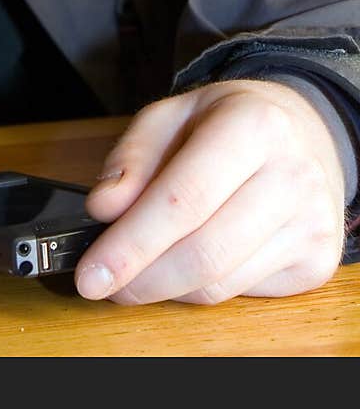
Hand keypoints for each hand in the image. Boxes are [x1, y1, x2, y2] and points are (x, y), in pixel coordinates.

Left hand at [74, 79, 346, 303]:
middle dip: (142, 278)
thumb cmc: (228, 122)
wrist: (303, 131)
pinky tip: (186, 265)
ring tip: (137, 273)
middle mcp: (292, 175)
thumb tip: (104, 209)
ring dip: (166, 289)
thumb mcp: (173, 115)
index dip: (131, 243)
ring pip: (221, 283)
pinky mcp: (318, 260)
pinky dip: (201, 289)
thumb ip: (132, 157)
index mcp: (253, 125)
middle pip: (204, 252)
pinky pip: (243, 294)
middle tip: (102, 284)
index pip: (184, 198)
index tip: (90, 272)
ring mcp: (312, 222)